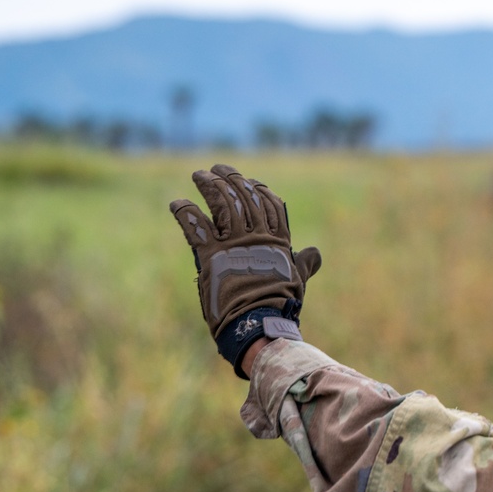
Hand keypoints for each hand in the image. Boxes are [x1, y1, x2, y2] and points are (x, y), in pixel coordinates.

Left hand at [170, 164, 320, 376]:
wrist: (259, 323)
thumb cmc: (281, 303)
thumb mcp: (297, 280)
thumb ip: (304, 263)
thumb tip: (315, 253)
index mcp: (277, 239)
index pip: (268, 203)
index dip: (257, 188)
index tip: (248, 179)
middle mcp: (256, 236)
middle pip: (242, 197)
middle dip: (229, 178)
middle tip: (216, 168)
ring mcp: (234, 243)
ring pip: (221, 204)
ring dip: (209, 186)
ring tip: (199, 175)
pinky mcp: (211, 254)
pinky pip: (196, 226)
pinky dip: (185, 212)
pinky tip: (177, 203)